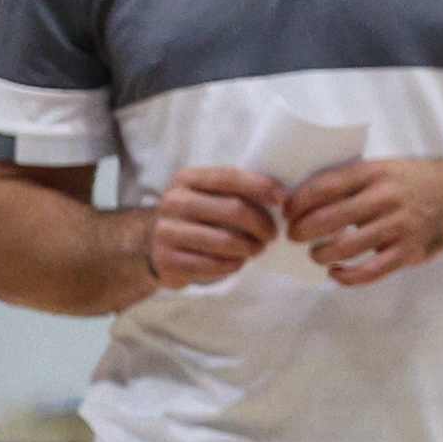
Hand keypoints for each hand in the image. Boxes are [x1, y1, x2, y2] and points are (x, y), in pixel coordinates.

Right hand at [147, 167, 282, 289]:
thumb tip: (282, 195)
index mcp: (186, 179)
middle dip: (262, 224)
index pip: (230, 177)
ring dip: (250, 247)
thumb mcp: (211, 196)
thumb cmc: (199, 218)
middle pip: (233, 209)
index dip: (261, 186)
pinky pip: (212, 264)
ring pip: (225, 240)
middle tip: (272, 234)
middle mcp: (173, 201)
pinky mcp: (166, 259)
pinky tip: (237, 261)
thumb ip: (237, 190)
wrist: (159, 246)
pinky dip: (233, 264)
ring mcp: (166, 231)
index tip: (283, 198)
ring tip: (257, 248)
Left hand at [282, 155, 442, 287]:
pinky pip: (370, 271)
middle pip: (328, 219)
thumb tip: (304, 198)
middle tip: (294, 236)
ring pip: (345, 247)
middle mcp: (385, 198)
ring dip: (320, 254)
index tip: (286, 211)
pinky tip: (336, 273)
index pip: (323, 187)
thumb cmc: (415, 180)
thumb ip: (352, 181)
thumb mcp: (384, 168)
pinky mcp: (409, 251)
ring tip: (317, 254)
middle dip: (301, 231)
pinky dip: (346, 276)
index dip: (297, 202)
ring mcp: (398, 227)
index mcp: (374, 173)